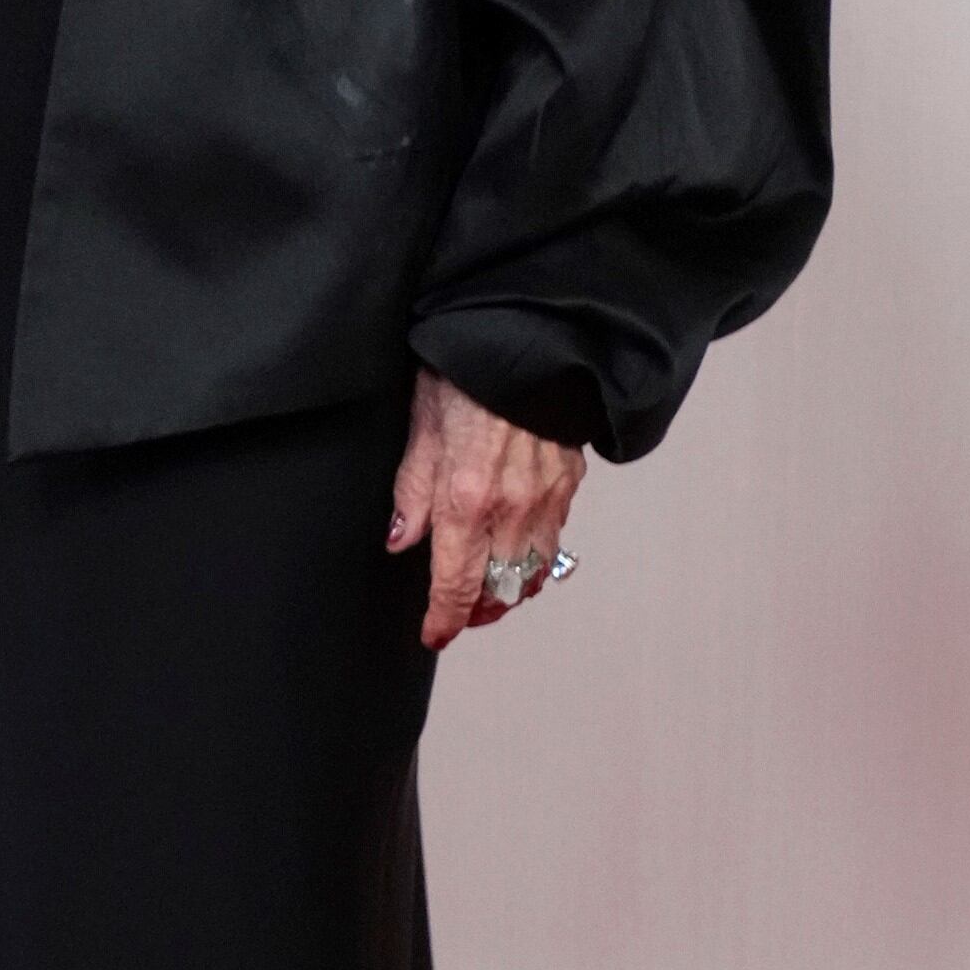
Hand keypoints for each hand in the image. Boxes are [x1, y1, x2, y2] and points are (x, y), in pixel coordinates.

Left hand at [389, 368, 583, 650]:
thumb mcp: (420, 426)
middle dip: (477, 611)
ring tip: (488, 594)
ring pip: (532, 571)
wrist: (526, 336)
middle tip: (458, 616)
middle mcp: (513, 508)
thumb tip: (400, 541)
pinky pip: (554, 538)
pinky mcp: (569, 481)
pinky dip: (534, 557)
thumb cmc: (464, 372)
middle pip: (499, 589)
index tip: (434, 634)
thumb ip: (411, 492)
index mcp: (466, 498)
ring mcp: (547, 497)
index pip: (457, 584)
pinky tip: (517, 551)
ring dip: (509, 591)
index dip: (444, 618)